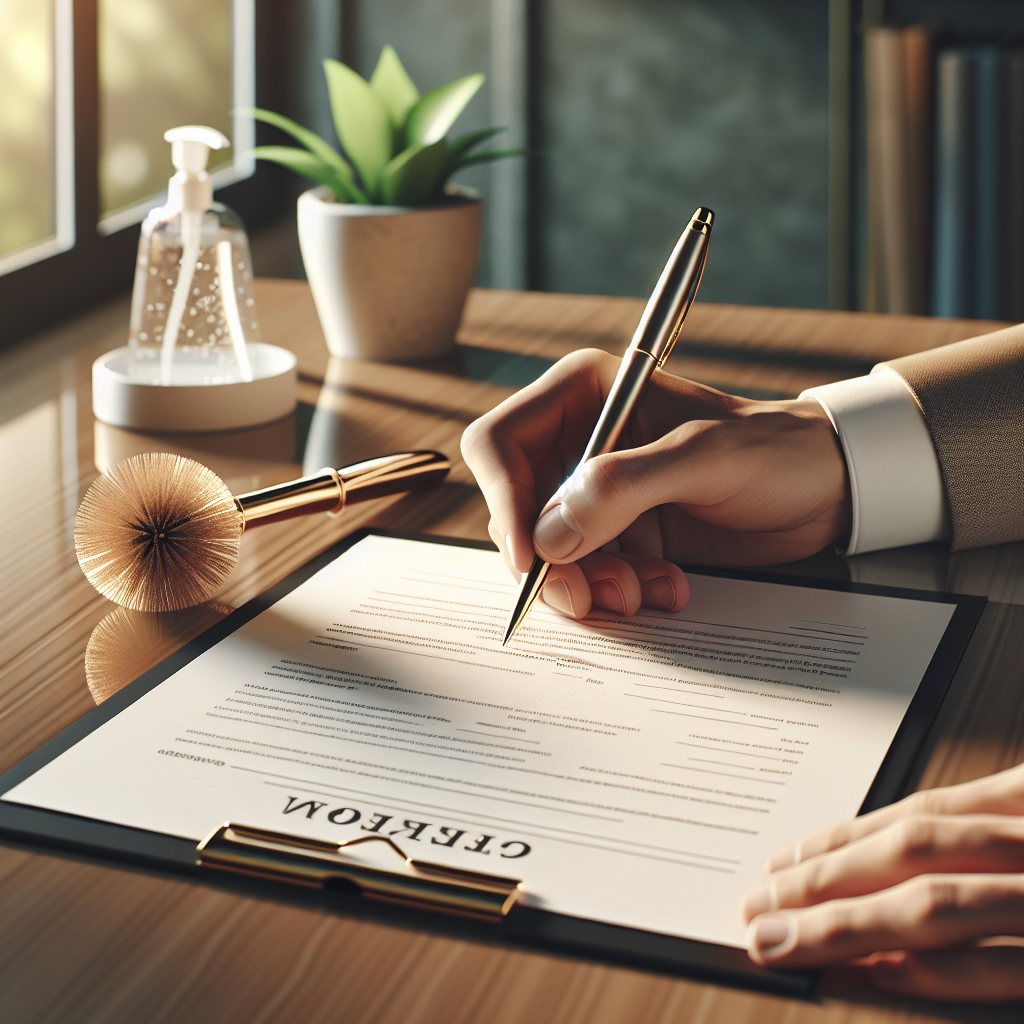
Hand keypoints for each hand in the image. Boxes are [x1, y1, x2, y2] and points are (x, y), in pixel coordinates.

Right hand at [461, 348, 849, 618]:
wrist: (826, 490)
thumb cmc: (774, 451)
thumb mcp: (702, 458)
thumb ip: (623, 487)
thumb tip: (548, 536)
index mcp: (583, 396)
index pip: (500, 444)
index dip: (502, 499)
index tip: (530, 556)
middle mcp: (578, 444)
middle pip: (516, 510)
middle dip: (550, 560)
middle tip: (591, 594)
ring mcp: (596, 495)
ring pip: (549, 553)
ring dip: (589, 585)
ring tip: (645, 591)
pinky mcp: (619, 536)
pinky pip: (588, 575)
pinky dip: (620, 593)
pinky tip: (668, 588)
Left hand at [740, 763, 1023, 1001]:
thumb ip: (985, 835)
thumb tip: (883, 861)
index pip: (922, 814)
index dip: (845, 838)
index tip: (784, 861)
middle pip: (913, 852)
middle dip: (827, 878)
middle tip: (760, 902)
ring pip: (940, 903)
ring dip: (853, 923)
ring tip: (788, 938)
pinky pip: (1008, 967)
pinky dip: (943, 972)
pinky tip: (883, 973)